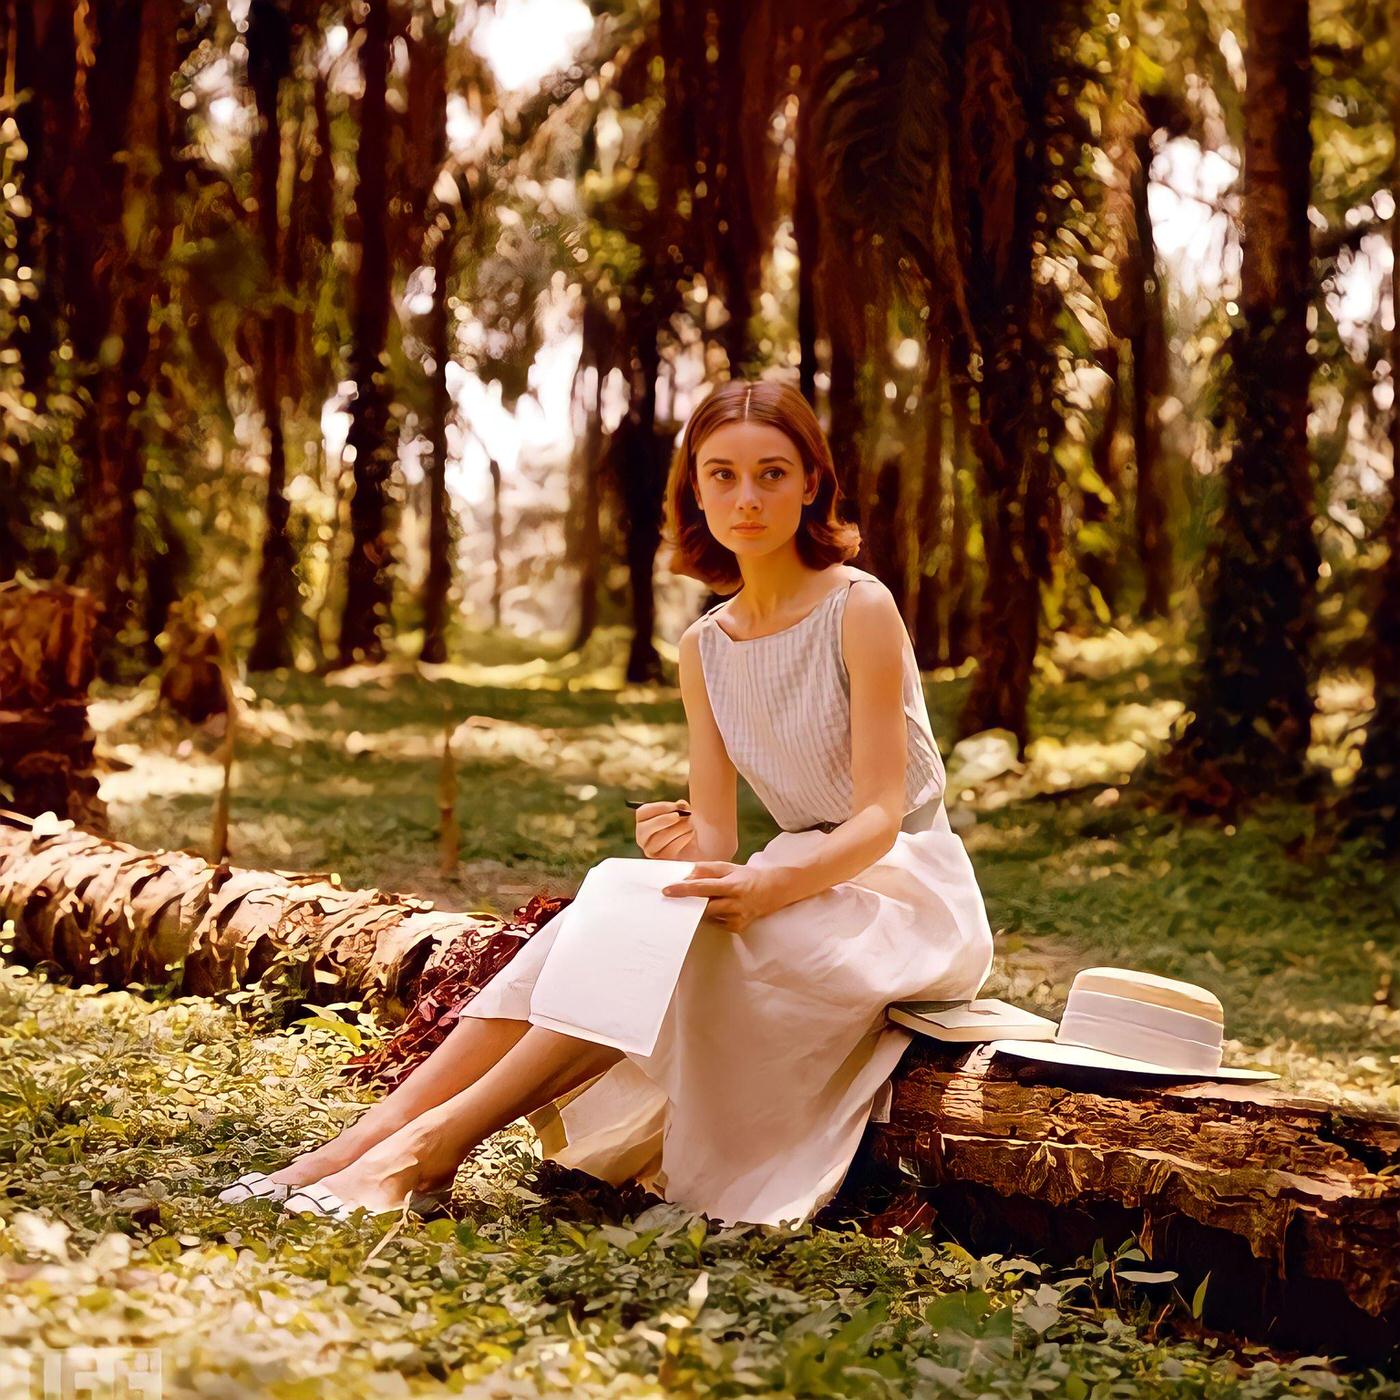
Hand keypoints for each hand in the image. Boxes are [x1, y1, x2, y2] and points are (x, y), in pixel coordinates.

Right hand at [634, 800, 695, 859]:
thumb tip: (681, 804)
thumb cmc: (686, 825)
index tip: (675, 806)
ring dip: (678, 829)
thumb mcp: (684, 813)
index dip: (658, 807)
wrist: (696, 844)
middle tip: (678, 816)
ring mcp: (651, 851)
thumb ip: (682, 807)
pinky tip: (690, 834)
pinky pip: (670, 849)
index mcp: (643, 821)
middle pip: (644, 829)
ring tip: (690, 825)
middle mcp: (643, 838)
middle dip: (662, 820)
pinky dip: (683, 839)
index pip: (642, 813)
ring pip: (659, 839)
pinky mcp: (663, 860)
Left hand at [661, 861, 783, 933]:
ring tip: (699, 902)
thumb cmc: (747, 877)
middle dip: (689, 903)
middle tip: (676, 899)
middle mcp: (736, 903)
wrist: (773, 890)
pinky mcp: (738, 927)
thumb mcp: (728, 867)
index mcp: (732, 885)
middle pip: (704, 906)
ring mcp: (738, 917)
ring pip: (709, 917)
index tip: (667, 890)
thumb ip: (707, 870)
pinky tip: (717, 909)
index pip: (703, 887)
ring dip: (699, 909)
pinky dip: (711, 916)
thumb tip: (686, 874)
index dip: (683, 889)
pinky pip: (716, 923)